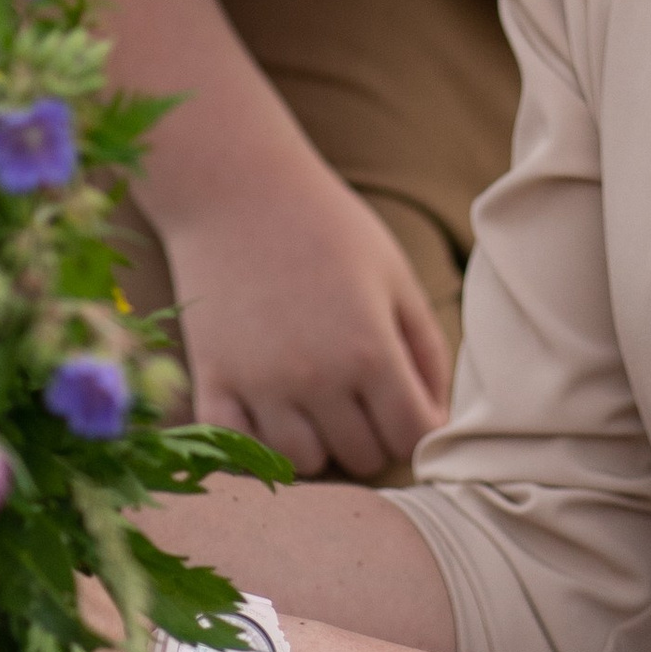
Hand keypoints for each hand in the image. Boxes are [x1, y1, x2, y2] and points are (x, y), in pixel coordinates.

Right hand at [163, 163, 451, 479]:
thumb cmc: (326, 224)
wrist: (237, 187)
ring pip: (305, 464)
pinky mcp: (212, 381)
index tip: (409, 406)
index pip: (411, 438)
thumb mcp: (394, 275)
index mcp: (370, 350)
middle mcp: (316, 379)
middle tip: (363, 395)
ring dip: (319, 442)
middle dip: (372, 433)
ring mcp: (259, 385)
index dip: (419, 427)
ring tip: (319, 402)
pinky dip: (258, 443)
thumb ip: (426, 349)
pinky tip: (270, 411)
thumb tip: (438, 416)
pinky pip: (238, 451)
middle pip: (361, 457)